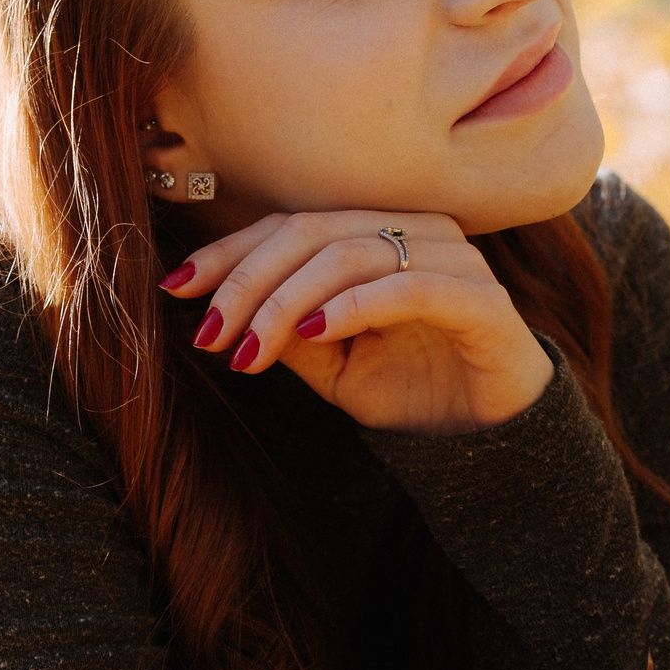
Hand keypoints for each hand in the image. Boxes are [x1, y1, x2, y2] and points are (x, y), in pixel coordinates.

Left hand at [164, 211, 554, 435]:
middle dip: (248, 281)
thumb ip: (287, 331)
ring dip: (287, 301)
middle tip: (209, 332)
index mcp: (379, 235)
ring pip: (350, 254)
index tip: (177, 288)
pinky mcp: (481, 301)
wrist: (492, 443)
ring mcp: (454, 260)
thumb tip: (216, 311)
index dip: (230, 253)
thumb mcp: (332, 366)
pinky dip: (353, 305)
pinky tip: (312, 334)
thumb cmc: (412, 392)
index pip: (291, 226)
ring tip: (249, 348)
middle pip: (311, 232)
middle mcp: (416, 232)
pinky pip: (408, 286)